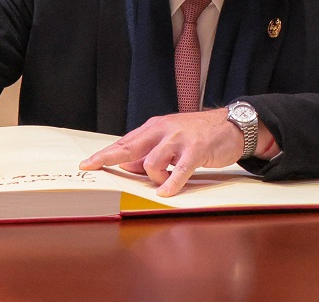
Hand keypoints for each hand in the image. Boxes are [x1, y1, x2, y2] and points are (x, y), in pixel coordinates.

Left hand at [80, 109, 244, 196]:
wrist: (231, 124)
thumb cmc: (198, 134)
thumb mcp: (170, 139)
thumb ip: (149, 152)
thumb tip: (126, 167)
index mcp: (155, 127)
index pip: (125, 142)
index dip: (105, 153)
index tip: (87, 163)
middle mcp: (163, 130)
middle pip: (130, 147)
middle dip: (109, 158)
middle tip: (93, 168)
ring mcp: (179, 139)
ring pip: (151, 162)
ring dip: (154, 178)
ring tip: (165, 181)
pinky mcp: (195, 150)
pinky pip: (179, 170)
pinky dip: (170, 184)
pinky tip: (166, 193)